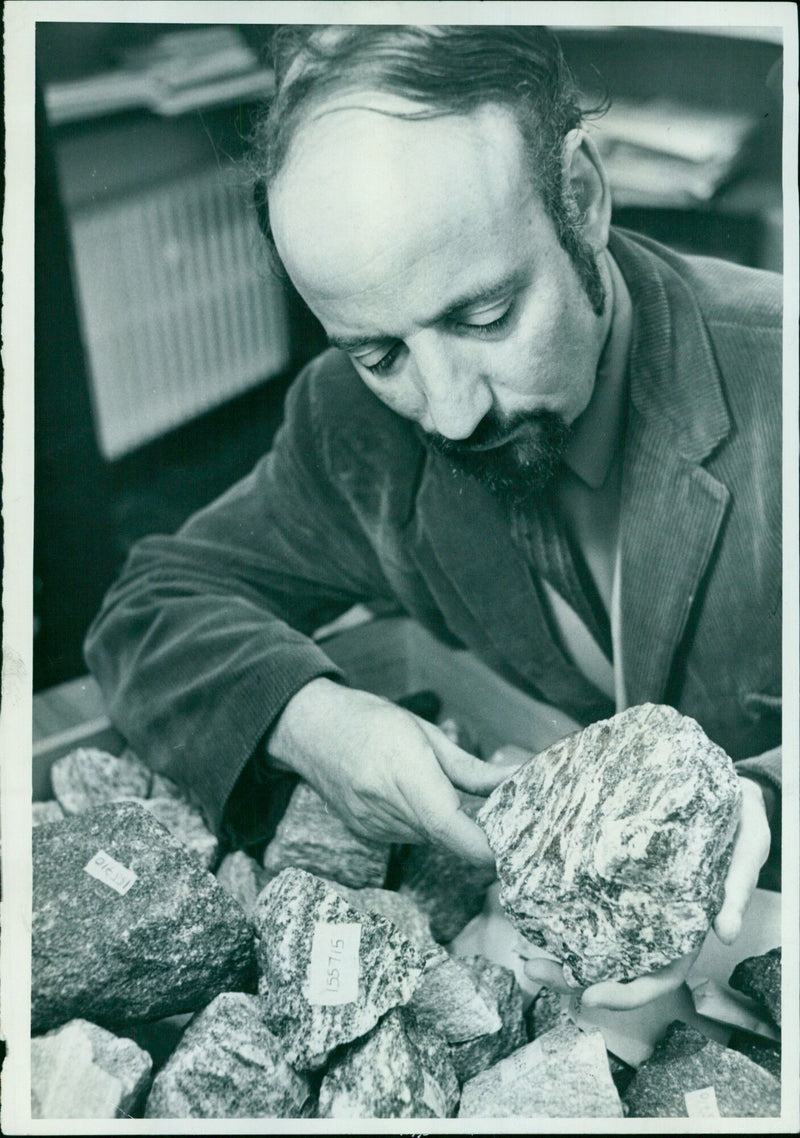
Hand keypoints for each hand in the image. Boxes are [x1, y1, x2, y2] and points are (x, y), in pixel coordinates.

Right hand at [268, 678, 514, 863]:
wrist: (310, 731)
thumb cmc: (369, 721)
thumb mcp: (426, 732)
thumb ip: (472, 768)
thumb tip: (517, 782)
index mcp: (403, 771)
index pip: (452, 827)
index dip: (489, 846)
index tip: (516, 841)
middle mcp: (386, 806)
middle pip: (451, 839)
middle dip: (480, 831)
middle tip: (502, 809)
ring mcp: (373, 826)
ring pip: (434, 840)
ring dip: (451, 825)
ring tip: (444, 789)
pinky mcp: (367, 836)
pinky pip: (412, 837)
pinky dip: (426, 824)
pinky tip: (415, 796)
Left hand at [524, 776, 771, 1009]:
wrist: (730, 791)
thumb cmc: (741, 826)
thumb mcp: (747, 852)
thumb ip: (737, 888)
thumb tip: (724, 933)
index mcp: (688, 928)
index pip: (658, 978)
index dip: (626, 994)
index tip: (589, 996)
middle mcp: (657, 922)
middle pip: (615, 966)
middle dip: (574, 977)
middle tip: (534, 968)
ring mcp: (636, 899)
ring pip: (597, 938)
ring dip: (562, 950)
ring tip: (523, 947)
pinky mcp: (620, 873)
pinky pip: (590, 897)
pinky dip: (563, 907)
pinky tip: (536, 901)